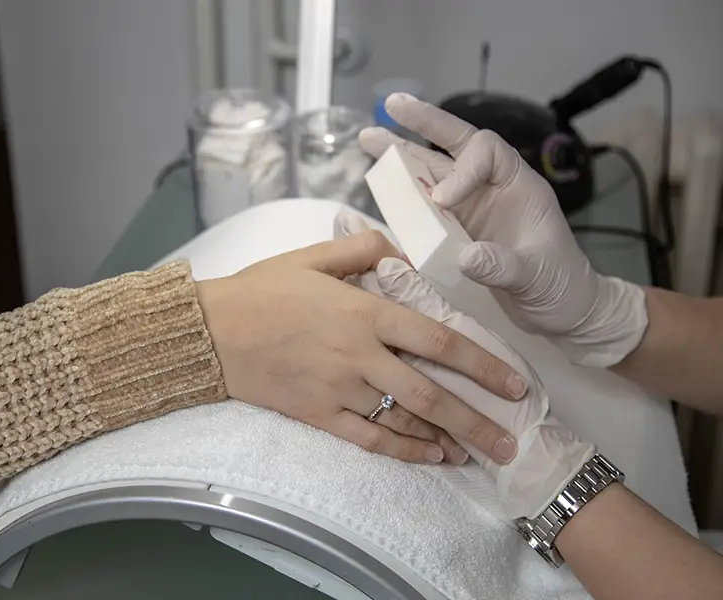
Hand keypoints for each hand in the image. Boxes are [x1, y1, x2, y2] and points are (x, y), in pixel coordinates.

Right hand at [195, 231, 527, 466]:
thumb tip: (402, 255)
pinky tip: (431, 457)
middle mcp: (360, 356)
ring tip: (479, 453)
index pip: (437, 340)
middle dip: (476, 419)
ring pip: (404, 421)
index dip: (480, 364)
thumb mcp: (311, 256)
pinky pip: (369, 440)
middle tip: (510, 442)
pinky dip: (404, 451)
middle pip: (430, 393)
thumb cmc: (261, 290)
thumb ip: (364, 250)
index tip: (513, 383)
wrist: (209, 332)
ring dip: (446, 439)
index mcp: (364, 313)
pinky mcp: (319, 415)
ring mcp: (340, 390)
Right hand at [359, 93, 647, 367]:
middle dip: (423, 126)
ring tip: (368, 140)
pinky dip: (402, 196)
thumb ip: (504, 266)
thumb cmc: (560, 287)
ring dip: (402, 155)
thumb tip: (465, 257)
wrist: (560, 311)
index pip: (486, 151)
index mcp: (519, 186)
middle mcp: (491, 189)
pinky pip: (425, 207)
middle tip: (391, 106)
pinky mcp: (456, 232)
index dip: (461, 168)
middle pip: (454, 147)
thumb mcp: (537, 277)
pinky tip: (381, 189)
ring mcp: (472, 210)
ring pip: (434, 173)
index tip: (442, 202)